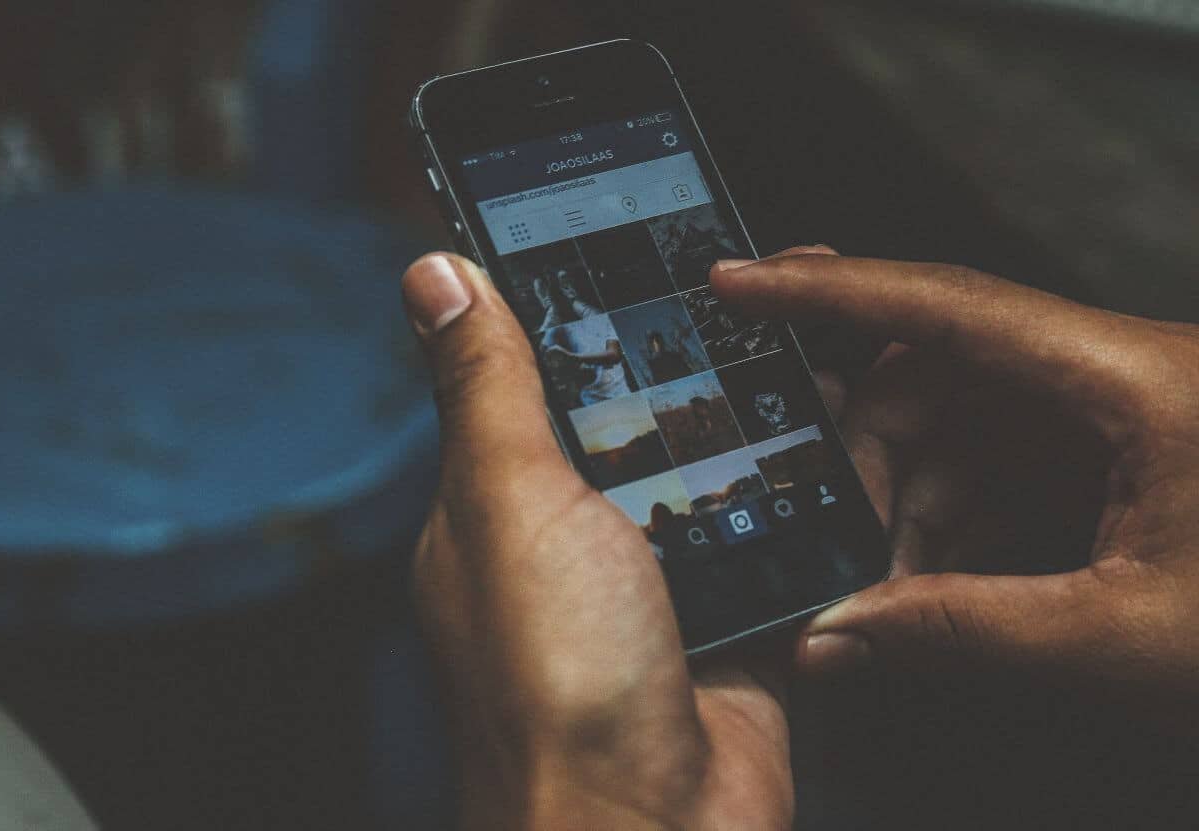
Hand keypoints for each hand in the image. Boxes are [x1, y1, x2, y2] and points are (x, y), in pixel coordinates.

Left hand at [401, 253, 792, 830]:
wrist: (652, 828)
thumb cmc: (555, 686)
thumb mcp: (511, 502)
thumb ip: (489, 389)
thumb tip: (435, 277)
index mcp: (502, 499)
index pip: (542, 370)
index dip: (591, 304)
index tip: (645, 237)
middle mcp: (579, 533)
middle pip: (647, 410)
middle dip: (705, 349)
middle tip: (768, 285)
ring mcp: (661, 575)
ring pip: (724, 463)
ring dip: (770, 412)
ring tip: (828, 342)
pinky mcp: (737, 613)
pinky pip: (783, 529)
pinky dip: (818, 487)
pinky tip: (854, 433)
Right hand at [712, 248, 1198, 701]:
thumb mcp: (1126, 636)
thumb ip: (964, 632)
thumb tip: (840, 634)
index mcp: (1136, 381)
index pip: (948, 306)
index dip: (829, 294)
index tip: (740, 281)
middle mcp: (1124, 374)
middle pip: (944, 369)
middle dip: (865, 442)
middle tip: (810, 511)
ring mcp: (1124, 412)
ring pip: (969, 420)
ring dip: (909, 492)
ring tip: (879, 571)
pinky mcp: (1126, 452)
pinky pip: (1008, 458)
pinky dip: (956, 513)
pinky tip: (931, 573)